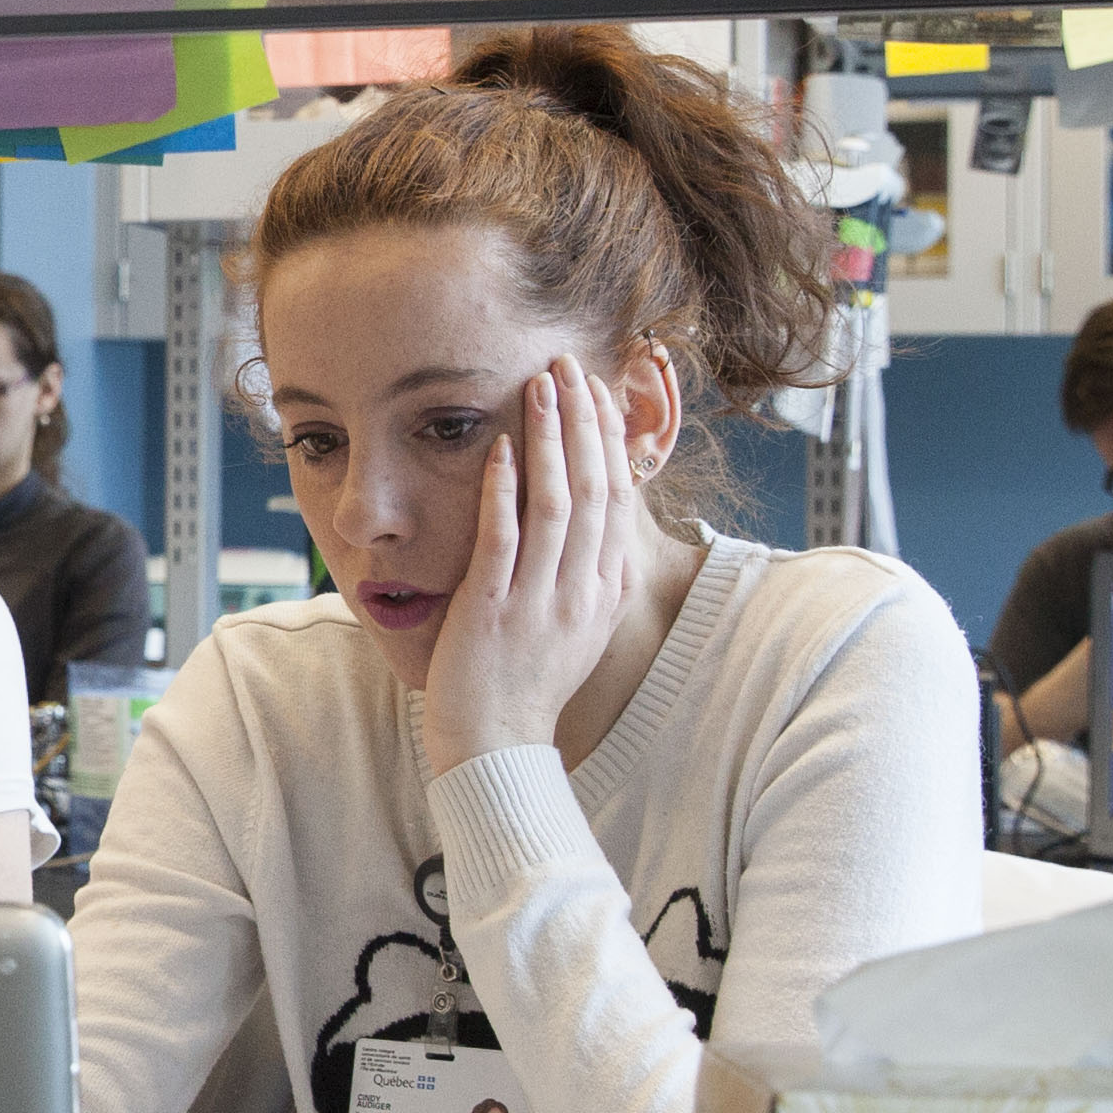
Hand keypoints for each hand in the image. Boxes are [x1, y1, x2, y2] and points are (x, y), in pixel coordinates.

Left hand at [420, 360, 643, 773]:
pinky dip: (503, 491)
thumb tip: (602, 533)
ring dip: (548, 440)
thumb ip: (590, 578)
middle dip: (582, 421)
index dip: (608, 440)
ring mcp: (540, 600)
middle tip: (569, 366)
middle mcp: (582, 591)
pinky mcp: (495, 610)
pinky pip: (504, 540)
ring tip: (539, 388)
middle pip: (594, 488)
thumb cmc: (526, 686)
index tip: (596, 393)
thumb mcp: (578, 628)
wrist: (496, 747)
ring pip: (556, 504)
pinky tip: (499, 449)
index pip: (617, 498)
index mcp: (604, 591)